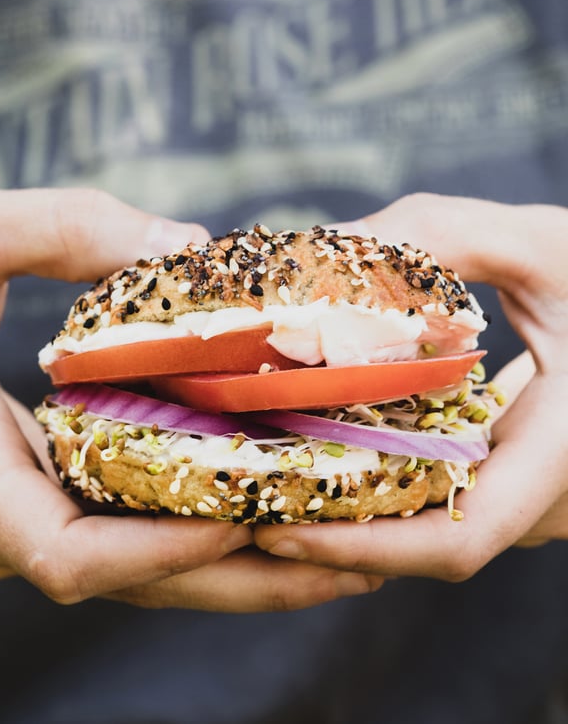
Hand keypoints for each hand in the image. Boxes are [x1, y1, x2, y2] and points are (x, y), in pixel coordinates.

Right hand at [0, 188, 380, 609]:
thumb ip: (64, 228)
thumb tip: (190, 243)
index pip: (69, 559)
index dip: (165, 553)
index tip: (255, 518)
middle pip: (132, 582)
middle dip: (242, 580)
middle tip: (354, 566)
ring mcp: (20, 512)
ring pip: (135, 568)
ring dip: (235, 563)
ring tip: (340, 542)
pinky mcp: (41, 490)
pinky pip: (126, 528)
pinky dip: (197, 523)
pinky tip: (266, 493)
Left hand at [256, 193, 567, 580]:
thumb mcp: (545, 245)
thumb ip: (442, 236)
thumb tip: (329, 244)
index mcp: (563, 457)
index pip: (460, 540)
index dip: (363, 548)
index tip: (276, 527)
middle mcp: (550, 494)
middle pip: (428, 544)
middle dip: (337, 534)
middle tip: (248, 499)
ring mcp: (537, 490)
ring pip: (435, 524)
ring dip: (357, 511)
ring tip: (273, 473)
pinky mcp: (522, 470)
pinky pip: (449, 495)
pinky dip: (389, 481)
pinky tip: (337, 442)